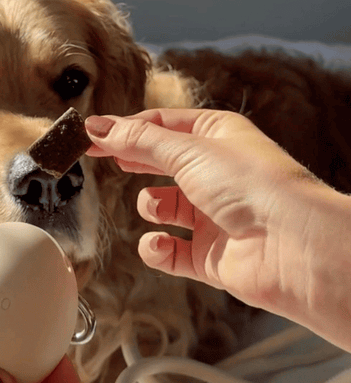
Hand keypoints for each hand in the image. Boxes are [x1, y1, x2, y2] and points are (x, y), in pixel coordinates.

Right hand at [85, 109, 350, 347]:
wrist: (292, 246)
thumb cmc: (253, 186)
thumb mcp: (187, 149)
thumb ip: (138, 141)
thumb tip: (99, 128)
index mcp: (217, 137)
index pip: (161, 127)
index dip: (125, 130)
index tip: (90, 135)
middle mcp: (216, 174)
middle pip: (159, 163)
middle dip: (131, 162)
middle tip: (98, 158)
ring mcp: (212, 215)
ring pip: (163, 208)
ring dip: (152, 207)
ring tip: (157, 207)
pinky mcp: (209, 255)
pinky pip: (170, 252)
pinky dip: (159, 249)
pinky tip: (159, 244)